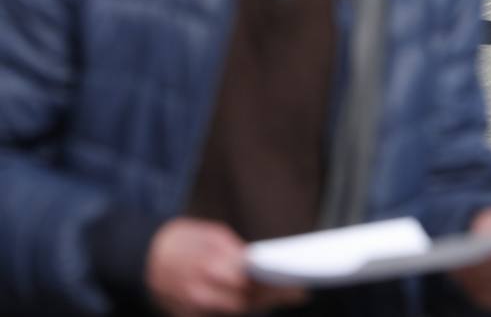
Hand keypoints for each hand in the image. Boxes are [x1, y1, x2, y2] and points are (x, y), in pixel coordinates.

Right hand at [146, 218, 307, 316]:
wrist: (140, 256)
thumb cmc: (180, 239)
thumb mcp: (211, 233)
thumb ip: (237, 250)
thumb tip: (260, 261)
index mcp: (209, 266)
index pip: (252, 283)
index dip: (277, 288)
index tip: (299, 289)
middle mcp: (200, 292)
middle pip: (246, 302)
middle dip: (273, 298)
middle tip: (297, 293)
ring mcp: (191, 308)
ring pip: (234, 311)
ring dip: (259, 305)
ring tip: (281, 295)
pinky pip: (218, 315)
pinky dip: (239, 307)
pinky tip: (256, 300)